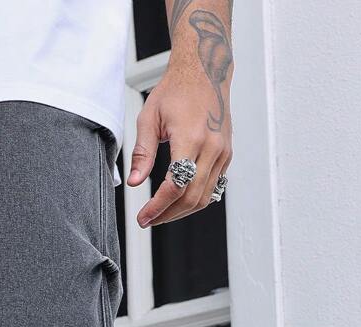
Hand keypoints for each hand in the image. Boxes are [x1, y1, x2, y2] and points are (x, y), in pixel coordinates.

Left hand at [128, 45, 232, 227]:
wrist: (205, 71)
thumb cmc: (176, 90)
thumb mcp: (149, 118)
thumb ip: (142, 153)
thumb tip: (134, 182)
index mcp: (191, 137)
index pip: (175, 186)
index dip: (157, 207)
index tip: (143, 217)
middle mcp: (212, 147)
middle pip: (191, 198)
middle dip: (167, 215)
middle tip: (148, 221)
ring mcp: (222, 152)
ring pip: (204, 198)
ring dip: (180, 212)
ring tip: (160, 214)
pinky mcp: (226, 154)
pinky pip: (212, 187)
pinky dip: (194, 200)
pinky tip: (176, 202)